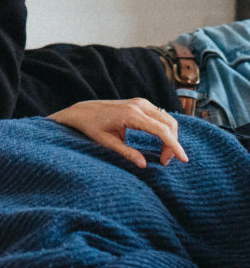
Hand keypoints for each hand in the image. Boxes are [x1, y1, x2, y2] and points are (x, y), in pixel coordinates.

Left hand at [48, 98, 188, 167]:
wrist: (83, 111)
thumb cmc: (92, 127)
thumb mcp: (107, 143)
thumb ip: (126, 153)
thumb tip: (144, 164)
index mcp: (131, 115)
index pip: (161, 130)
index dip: (174, 146)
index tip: (183, 160)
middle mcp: (139, 105)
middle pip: (169, 124)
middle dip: (173, 143)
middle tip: (164, 161)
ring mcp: (140, 102)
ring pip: (167, 119)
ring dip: (170, 137)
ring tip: (162, 155)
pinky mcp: (141, 103)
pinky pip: (160, 116)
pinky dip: (165, 129)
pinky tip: (159, 142)